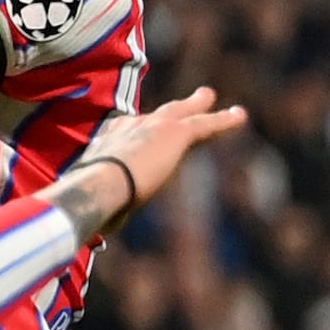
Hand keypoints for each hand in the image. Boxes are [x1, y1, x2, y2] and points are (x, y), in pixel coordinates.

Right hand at [57, 90, 247, 238]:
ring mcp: (150, 127)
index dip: (126, 134)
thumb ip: (100, 212)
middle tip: (171, 103)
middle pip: (151, 116)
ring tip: (210, 96)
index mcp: (105, 146)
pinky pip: (205, 124)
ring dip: (198, 104)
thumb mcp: (93, 204)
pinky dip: (224, 121)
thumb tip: (93, 234)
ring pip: (181, 112)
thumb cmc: (89, 202)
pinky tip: (241, 116)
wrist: (97, 186)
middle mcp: (126, 130)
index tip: (126, 132)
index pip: (121, 135)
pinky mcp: (174, 132)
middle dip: (165, 109)